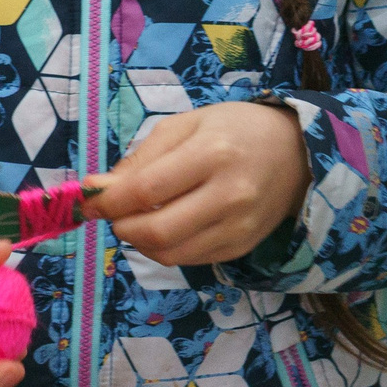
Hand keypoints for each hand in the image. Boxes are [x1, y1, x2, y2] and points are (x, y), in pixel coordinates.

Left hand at [85, 101, 308, 266]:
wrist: (296, 152)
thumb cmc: (234, 129)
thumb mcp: (184, 125)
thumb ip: (140, 159)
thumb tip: (97, 190)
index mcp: (212, 154)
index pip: (147, 190)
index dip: (110, 202)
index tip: (90, 201)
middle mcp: (229, 196)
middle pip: (157, 232)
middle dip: (122, 227)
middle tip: (114, 214)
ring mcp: (239, 228)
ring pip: (171, 254)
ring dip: (141, 242)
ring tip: (138, 219)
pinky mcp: (242, 247)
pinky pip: (191, 260)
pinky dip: (167, 248)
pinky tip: (166, 226)